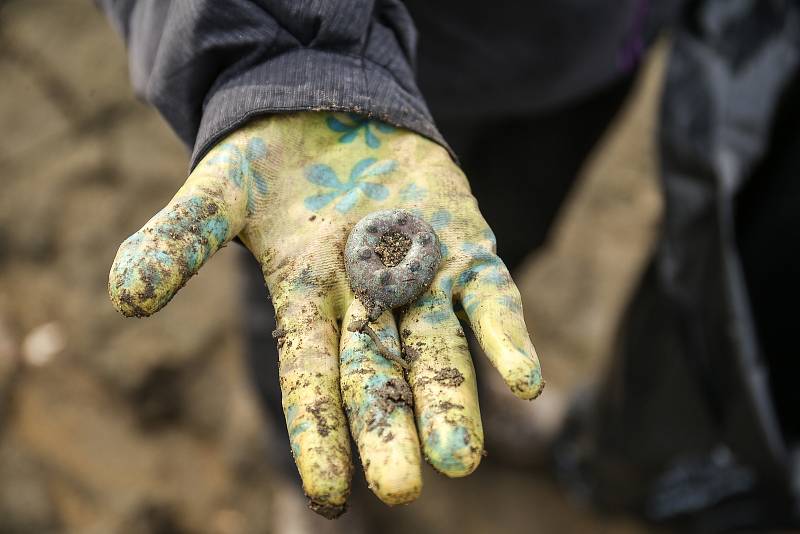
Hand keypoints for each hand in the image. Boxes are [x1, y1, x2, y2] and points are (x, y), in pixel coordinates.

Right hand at [109, 112, 543, 516]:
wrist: (334, 110)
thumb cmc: (269, 161)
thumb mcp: (217, 190)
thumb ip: (179, 241)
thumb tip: (125, 299)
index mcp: (305, 302)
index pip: (309, 380)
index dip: (318, 433)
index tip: (330, 495)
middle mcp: (366, 304)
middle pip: (378, 376)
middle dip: (390, 429)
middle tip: (404, 488)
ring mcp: (420, 277)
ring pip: (439, 349)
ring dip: (453, 399)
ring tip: (463, 458)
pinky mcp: (463, 246)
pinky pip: (490, 295)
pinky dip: (504, 334)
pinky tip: (525, 379)